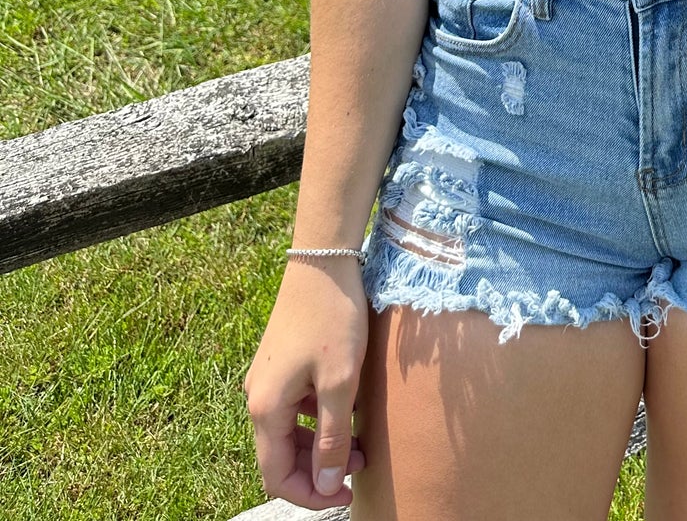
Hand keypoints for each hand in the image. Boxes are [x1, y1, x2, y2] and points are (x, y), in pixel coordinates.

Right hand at [244, 258, 369, 507]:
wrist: (324, 259)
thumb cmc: (333, 318)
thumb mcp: (340, 383)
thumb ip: (331, 439)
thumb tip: (324, 487)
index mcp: (265, 408)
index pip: (277, 476)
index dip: (310, 495)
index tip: (345, 493)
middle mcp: (257, 397)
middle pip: (281, 456)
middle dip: (319, 469)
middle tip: (361, 464)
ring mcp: (267, 378)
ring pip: (289, 431)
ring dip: (321, 443)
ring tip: (361, 441)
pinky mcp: (281, 362)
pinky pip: (295, 406)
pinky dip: (318, 418)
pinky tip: (348, 407)